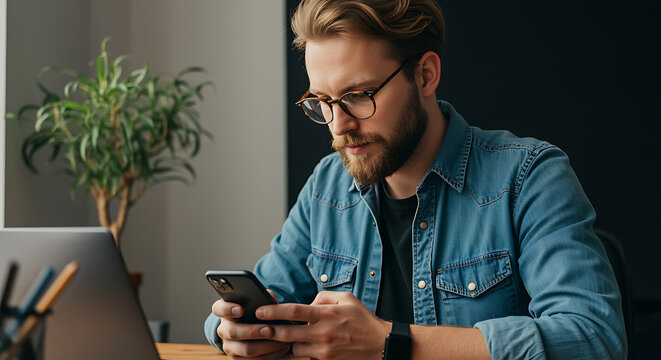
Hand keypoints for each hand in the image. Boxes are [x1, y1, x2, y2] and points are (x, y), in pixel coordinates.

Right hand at [211, 290, 290, 358]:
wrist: (257, 328)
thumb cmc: (258, 310)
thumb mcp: (259, 301)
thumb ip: (262, 296)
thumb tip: (270, 299)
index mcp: (225, 311)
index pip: (218, 308)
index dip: (227, 309)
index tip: (241, 309)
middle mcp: (224, 329)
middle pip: (232, 332)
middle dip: (252, 331)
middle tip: (269, 329)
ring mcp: (229, 346)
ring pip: (245, 349)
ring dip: (265, 345)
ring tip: (280, 340)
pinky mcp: (238, 359)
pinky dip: (270, 355)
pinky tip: (281, 348)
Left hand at [257, 291, 390, 359]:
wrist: (381, 345)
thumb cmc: (363, 320)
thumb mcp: (346, 298)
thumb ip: (323, 297)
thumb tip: (308, 303)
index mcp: (326, 314)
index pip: (294, 311)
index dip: (274, 311)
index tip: (260, 310)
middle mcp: (323, 333)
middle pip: (287, 333)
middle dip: (271, 331)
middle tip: (260, 328)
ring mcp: (324, 350)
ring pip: (294, 348)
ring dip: (288, 342)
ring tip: (283, 336)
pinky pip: (306, 356)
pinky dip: (302, 351)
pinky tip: (301, 345)